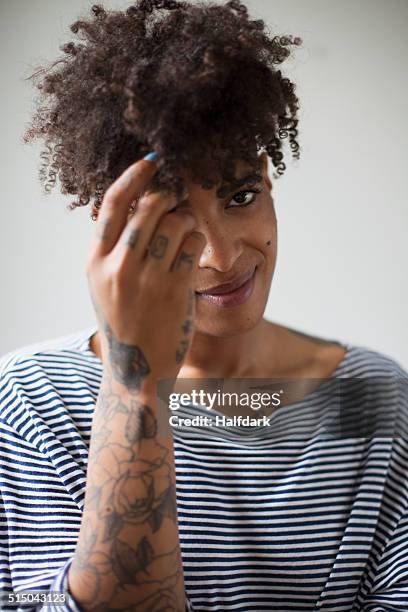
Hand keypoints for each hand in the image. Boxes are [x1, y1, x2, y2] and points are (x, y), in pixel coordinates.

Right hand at [86, 157, 204, 393]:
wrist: (137, 368)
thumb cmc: (124, 320)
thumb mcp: (104, 284)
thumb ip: (115, 246)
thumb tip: (142, 200)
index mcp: (96, 261)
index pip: (115, 203)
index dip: (136, 174)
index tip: (153, 161)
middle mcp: (119, 266)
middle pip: (151, 206)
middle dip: (169, 197)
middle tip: (177, 201)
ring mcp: (149, 279)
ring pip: (177, 222)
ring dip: (188, 219)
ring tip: (187, 231)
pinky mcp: (176, 290)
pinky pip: (195, 244)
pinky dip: (198, 240)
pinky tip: (194, 250)